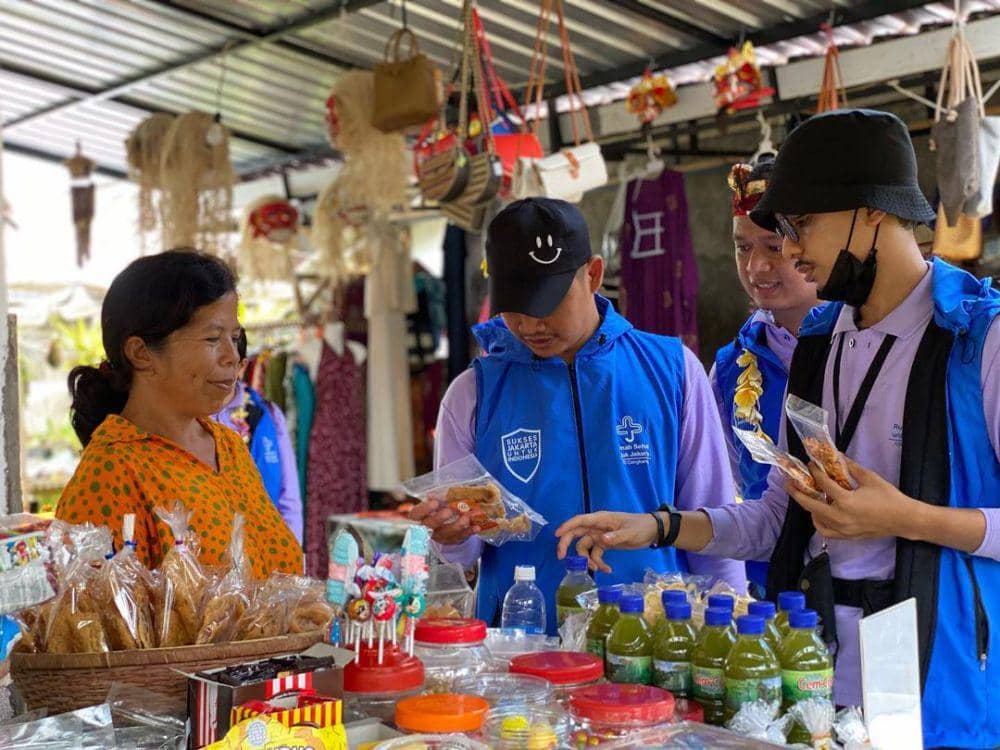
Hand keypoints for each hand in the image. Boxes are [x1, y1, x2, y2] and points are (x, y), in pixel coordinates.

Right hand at [408, 499, 480, 545]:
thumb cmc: (437, 507)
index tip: (434, 502)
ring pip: (446, 533)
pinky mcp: (450, 541)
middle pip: (430, 525)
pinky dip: (468, 532)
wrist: (442, 523)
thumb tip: (434, 494)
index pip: (416, 514)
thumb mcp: (434, 501)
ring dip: (457, 526)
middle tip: (449, 511)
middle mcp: (426, 528)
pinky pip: (459, 537)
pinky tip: (476, 526)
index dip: (425, 509)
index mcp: (419, 516)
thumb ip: (435, 498)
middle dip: (440, 518)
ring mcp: (438, 536)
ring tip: (466, 518)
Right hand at [555, 512, 658, 573]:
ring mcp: (600, 536)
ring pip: (585, 547)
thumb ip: (615, 537)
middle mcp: (597, 527)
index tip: (556, 535)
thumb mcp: (630, 532)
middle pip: (576, 534)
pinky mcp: (605, 544)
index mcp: (601, 519)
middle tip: (561, 557)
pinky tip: (607, 570)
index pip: (580, 521)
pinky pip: (596, 554)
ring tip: (597, 569)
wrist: (653, 531)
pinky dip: (599, 562)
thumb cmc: (641, 526)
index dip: (567, 527)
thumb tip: (601, 540)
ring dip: (588, 559)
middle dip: (567, 544)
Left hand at [785, 457, 915, 540]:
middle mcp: (840, 517)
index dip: (814, 472)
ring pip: (816, 518)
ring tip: (803, 496)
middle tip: (789, 483)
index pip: (823, 484)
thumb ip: (850, 467)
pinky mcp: (847, 536)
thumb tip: (836, 454)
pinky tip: (817, 513)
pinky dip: (818, 522)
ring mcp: (843, 529)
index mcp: (846, 501)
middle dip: (797, 492)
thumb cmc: (889, 498)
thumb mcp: (869, 478)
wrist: (904, 519)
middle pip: (811, 504)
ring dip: (807, 507)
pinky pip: (825, 531)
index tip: (809, 464)